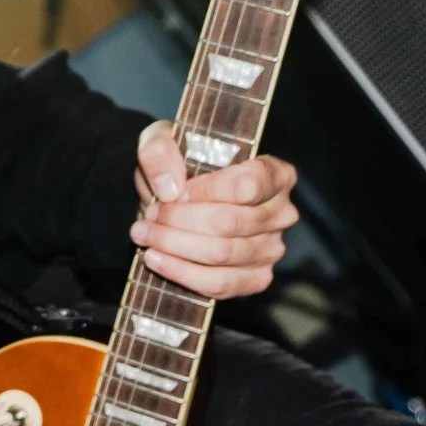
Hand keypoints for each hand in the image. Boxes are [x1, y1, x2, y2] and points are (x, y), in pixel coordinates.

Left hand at [129, 120, 299, 298]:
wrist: (177, 198)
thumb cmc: (180, 165)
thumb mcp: (163, 140)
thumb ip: (160, 149)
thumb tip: (170, 188)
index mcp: (275, 174)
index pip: (246, 186)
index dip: (204, 192)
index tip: (171, 193)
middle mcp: (282, 213)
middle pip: (229, 223)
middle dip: (179, 221)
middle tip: (149, 217)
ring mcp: (272, 249)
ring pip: (221, 254)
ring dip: (174, 246)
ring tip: (144, 235)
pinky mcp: (255, 279)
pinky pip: (219, 284)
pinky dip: (181, 273)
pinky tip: (155, 259)